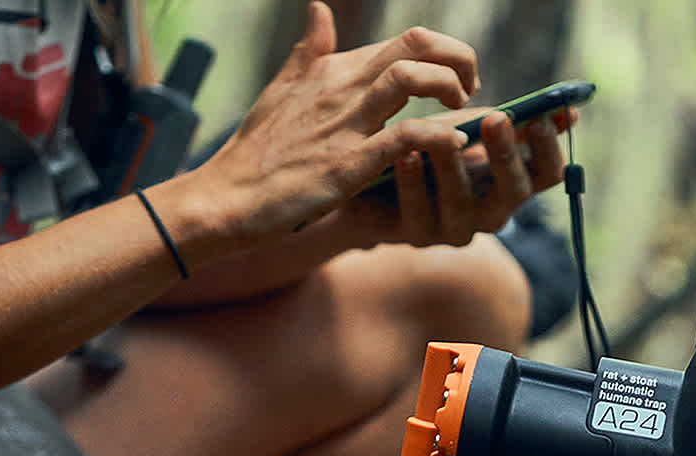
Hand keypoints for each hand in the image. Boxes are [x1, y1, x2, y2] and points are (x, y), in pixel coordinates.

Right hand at [197, 2, 480, 244]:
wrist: (225, 197)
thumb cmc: (255, 150)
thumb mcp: (282, 90)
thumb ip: (309, 51)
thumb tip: (318, 7)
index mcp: (334, 70)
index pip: (405, 41)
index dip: (444, 54)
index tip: (457, 81)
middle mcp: (342, 88)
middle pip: (414, 45)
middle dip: (458, 60)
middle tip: (470, 90)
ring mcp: (345, 125)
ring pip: (410, 79)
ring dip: (449, 88)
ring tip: (462, 111)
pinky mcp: (346, 165)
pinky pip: (403, 137)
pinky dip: (436, 136)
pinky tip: (452, 143)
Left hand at [308, 107, 569, 248]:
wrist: (375, 185)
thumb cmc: (432, 148)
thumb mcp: (472, 130)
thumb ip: (513, 123)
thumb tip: (569, 111)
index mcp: (512, 185)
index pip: (547, 174)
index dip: (548, 148)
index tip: (541, 114)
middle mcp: (491, 214)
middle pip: (513, 194)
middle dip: (505, 155)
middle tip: (496, 119)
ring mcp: (454, 229)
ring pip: (462, 206)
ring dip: (455, 168)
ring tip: (444, 134)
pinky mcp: (415, 235)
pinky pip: (417, 212)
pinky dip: (413, 183)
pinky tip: (405, 156)